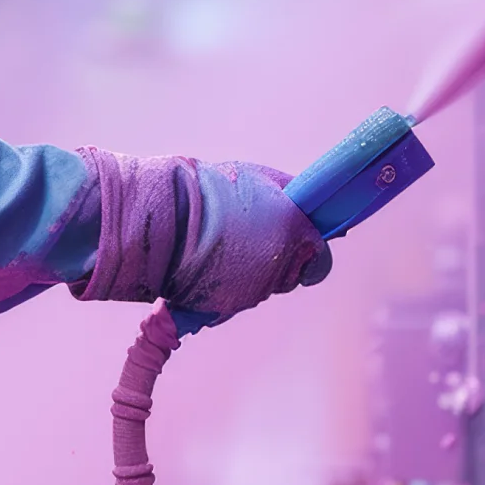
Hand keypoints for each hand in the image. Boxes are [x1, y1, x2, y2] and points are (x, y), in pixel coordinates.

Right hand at [74, 151, 331, 325]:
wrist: (162, 218)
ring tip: (223, 246)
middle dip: (279, 258)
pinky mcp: (228, 307)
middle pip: (292, 274)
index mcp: (294, 232)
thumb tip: (318, 200)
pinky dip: (229, 284)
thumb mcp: (259, 177)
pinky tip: (210, 263)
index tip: (294, 237)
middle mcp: (279, 266)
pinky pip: (238, 298)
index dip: (307, 247)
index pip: (321, 255)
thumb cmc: (208, 192)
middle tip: (250, 236)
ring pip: (264, 287)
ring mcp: (254, 290)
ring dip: (253, 271)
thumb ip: (292, 193)